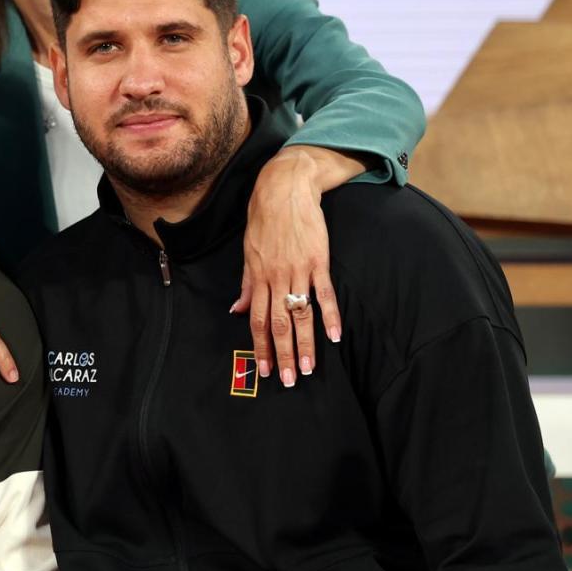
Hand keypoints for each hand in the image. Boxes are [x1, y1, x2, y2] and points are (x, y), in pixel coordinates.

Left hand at [233, 146, 362, 386]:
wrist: (284, 189)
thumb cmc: (264, 220)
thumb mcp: (248, 252)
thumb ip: (246, 284)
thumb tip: (236, 310)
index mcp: (257, 277)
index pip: (257, 320)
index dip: (261, 347)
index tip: (266, 369)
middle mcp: (276, 278)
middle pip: (278, 324)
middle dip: (284, 354)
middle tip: (289, 380)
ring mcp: (298, 270)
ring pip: (301, 314)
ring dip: (306, 344)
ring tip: (310, 368)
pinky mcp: (319, 261)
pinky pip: (324, 293)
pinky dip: (330, 316)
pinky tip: (334, 336)